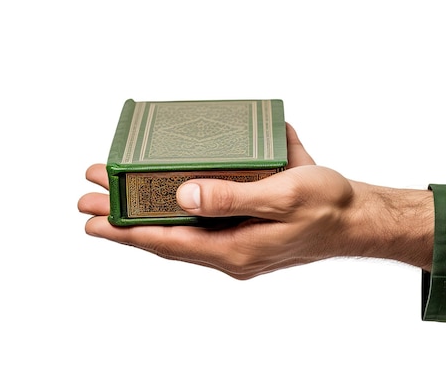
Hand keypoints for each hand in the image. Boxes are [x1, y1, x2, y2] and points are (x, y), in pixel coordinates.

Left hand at [78, 124, 432, 278]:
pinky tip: (164, 201)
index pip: (167, 240)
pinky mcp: (243, 233)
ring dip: (146, 215)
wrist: (356, 219)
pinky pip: (198, 227)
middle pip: (165, 237)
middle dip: (125, 220)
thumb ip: (233, 196)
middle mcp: (230, 252)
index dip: (127, 230)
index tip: (92, 219)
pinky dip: (173, 213)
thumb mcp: (282, 194)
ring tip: (115, 199)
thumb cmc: (326, 204)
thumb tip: (184, 194)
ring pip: (179, 231)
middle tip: (89, 201)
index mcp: (235, 248)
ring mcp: (235, 245)